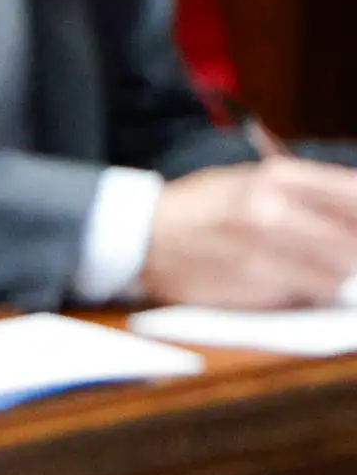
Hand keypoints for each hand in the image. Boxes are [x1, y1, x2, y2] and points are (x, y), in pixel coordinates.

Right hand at [140, 158, 356, 307]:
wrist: (140, 236)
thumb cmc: (200, 208)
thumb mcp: (250, 181)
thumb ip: (303, 192)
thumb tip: (356, 211)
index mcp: (276, 177)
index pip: (353, 194)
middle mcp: (271, 210)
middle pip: (350, 243)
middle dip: (354, 256)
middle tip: (347, 259)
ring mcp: (260, 251)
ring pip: (334, 277)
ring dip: (336, 280)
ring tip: (324, 276)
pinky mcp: (249, 287)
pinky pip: (303, 297)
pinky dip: (307, 295)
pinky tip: (294, 286)